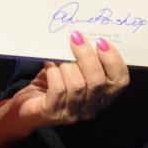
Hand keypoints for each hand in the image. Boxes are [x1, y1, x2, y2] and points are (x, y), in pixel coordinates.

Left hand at [0, 32, 129, 147]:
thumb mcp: (72, 69)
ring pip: (78, 85)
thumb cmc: (53, 84)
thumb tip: (82, 34)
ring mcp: (73, 113)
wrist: (27, 107)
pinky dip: (54, 71)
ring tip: (58, 53)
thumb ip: (82, 57)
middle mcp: (92, 107)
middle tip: (76, 38)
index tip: (101, 41)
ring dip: (67, 64)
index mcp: (103, 96)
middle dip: (87, 57)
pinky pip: (58, 89)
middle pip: (98, 82)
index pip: (120, 81)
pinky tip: (49, 62)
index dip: (114, 60)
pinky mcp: (53, 113)